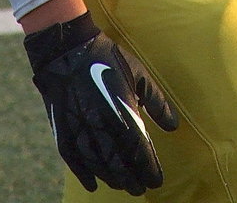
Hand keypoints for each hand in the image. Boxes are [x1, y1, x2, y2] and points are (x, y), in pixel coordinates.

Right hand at [24, 11, 177, 194]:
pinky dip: (84, 175)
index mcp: (123, 115)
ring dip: (112, 179)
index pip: (140, 154)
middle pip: (120, 166)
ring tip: (122, 185)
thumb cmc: (107, 58)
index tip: (156, 181)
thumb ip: (156, 101)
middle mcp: (102, 129)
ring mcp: (80, 132)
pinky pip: (74, 162)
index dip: (149, 170)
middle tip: (140, 189)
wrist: (66, 49)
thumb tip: (173, 126)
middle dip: (132, 180)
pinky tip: (92, 184)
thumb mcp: (138, 73)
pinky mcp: (63, 131)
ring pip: (99, 167)